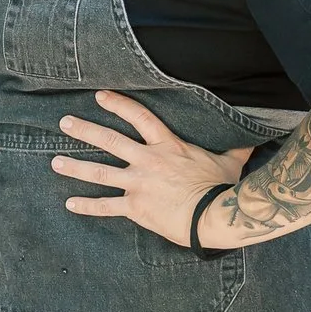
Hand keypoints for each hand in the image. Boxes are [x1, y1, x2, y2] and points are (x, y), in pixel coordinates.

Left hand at [52, 92, 253, 247]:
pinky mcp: (135, 208)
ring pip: (100, 172)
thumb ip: (236, 145)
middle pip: (110, 140)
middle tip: (64, 121)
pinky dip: (87, 206)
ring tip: (55, 161)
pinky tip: (69, 204)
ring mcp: (138, 185)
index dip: (119, 104)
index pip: (139, 117)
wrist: (213, 216)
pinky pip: (106, 207)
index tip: (100, 95)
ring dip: (75, 166)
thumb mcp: (230, 160)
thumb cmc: (222, 187)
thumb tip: (256, 132)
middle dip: (85, 129)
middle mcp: (146, 161)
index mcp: (167, 145)